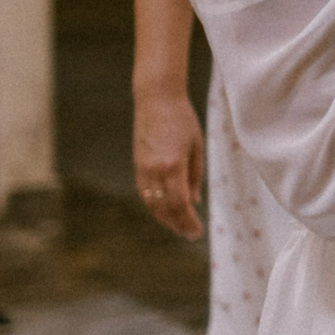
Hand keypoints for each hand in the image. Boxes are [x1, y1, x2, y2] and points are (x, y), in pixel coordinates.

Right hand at [131, 87, 205, 239]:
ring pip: (151, 203)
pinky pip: (145, 193)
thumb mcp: (197, 147)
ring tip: (180, 227)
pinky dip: (155, 206)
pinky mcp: (137, 165)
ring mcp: (142, 168)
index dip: (187, 222)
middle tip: (191, 235)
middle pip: (163, 208)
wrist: (156, 99)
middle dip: (177, 225)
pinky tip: (166, 211)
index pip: (179, 204)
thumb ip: (195, 177)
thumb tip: (195, 202)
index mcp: (173, 165)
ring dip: (165, 219)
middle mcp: (154, 170)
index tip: (197, 232)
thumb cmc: (183, 120)